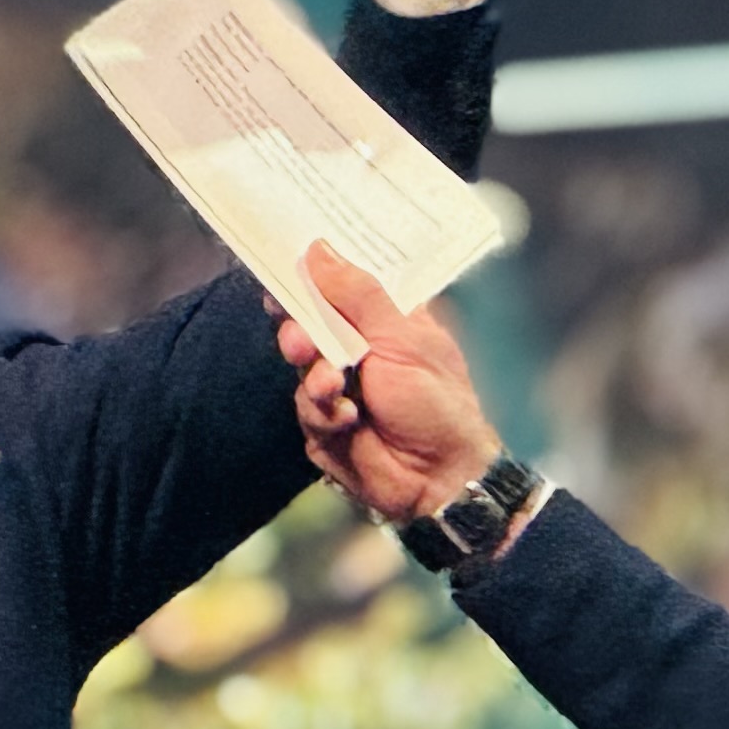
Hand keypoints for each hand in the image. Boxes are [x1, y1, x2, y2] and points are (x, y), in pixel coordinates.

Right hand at [275, 242, 507, 523]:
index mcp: (385, 321)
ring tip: (331, 382)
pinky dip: (324, 411)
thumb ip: (359, 295)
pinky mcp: (324, 425)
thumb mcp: (404, 338)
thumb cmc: (437, 403)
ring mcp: (339, 387)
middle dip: (300, 326)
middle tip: (300, 335)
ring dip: (313, 373)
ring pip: (301, 366)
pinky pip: (307, 408)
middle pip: (310, 321)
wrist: (441, 478)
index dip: (316, 273)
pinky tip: (348, 418)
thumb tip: (318, 250)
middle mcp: (359, 349)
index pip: (344, 285)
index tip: (287, 259)